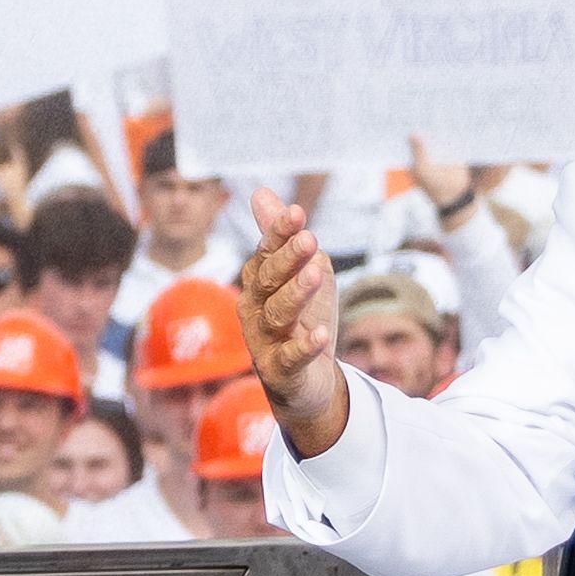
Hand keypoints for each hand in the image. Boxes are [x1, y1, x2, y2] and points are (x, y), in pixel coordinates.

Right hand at [237, 189, 351, 455]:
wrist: (304, 383)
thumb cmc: (299, 322)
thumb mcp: (298, 275)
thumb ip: (280, 239)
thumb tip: (262, 193)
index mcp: (258, 284)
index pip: (265, 253)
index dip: (279, 233)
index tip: (298, 212)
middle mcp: (255, 311)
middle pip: (268, 281)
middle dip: (288, 259)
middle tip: (309, 238)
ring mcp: (264, 343)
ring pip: (278, 314)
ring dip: (297, 292)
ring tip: (319, 272)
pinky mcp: (280, 372)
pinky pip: (291, 358)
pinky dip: (305, 346)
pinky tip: (320, 334)